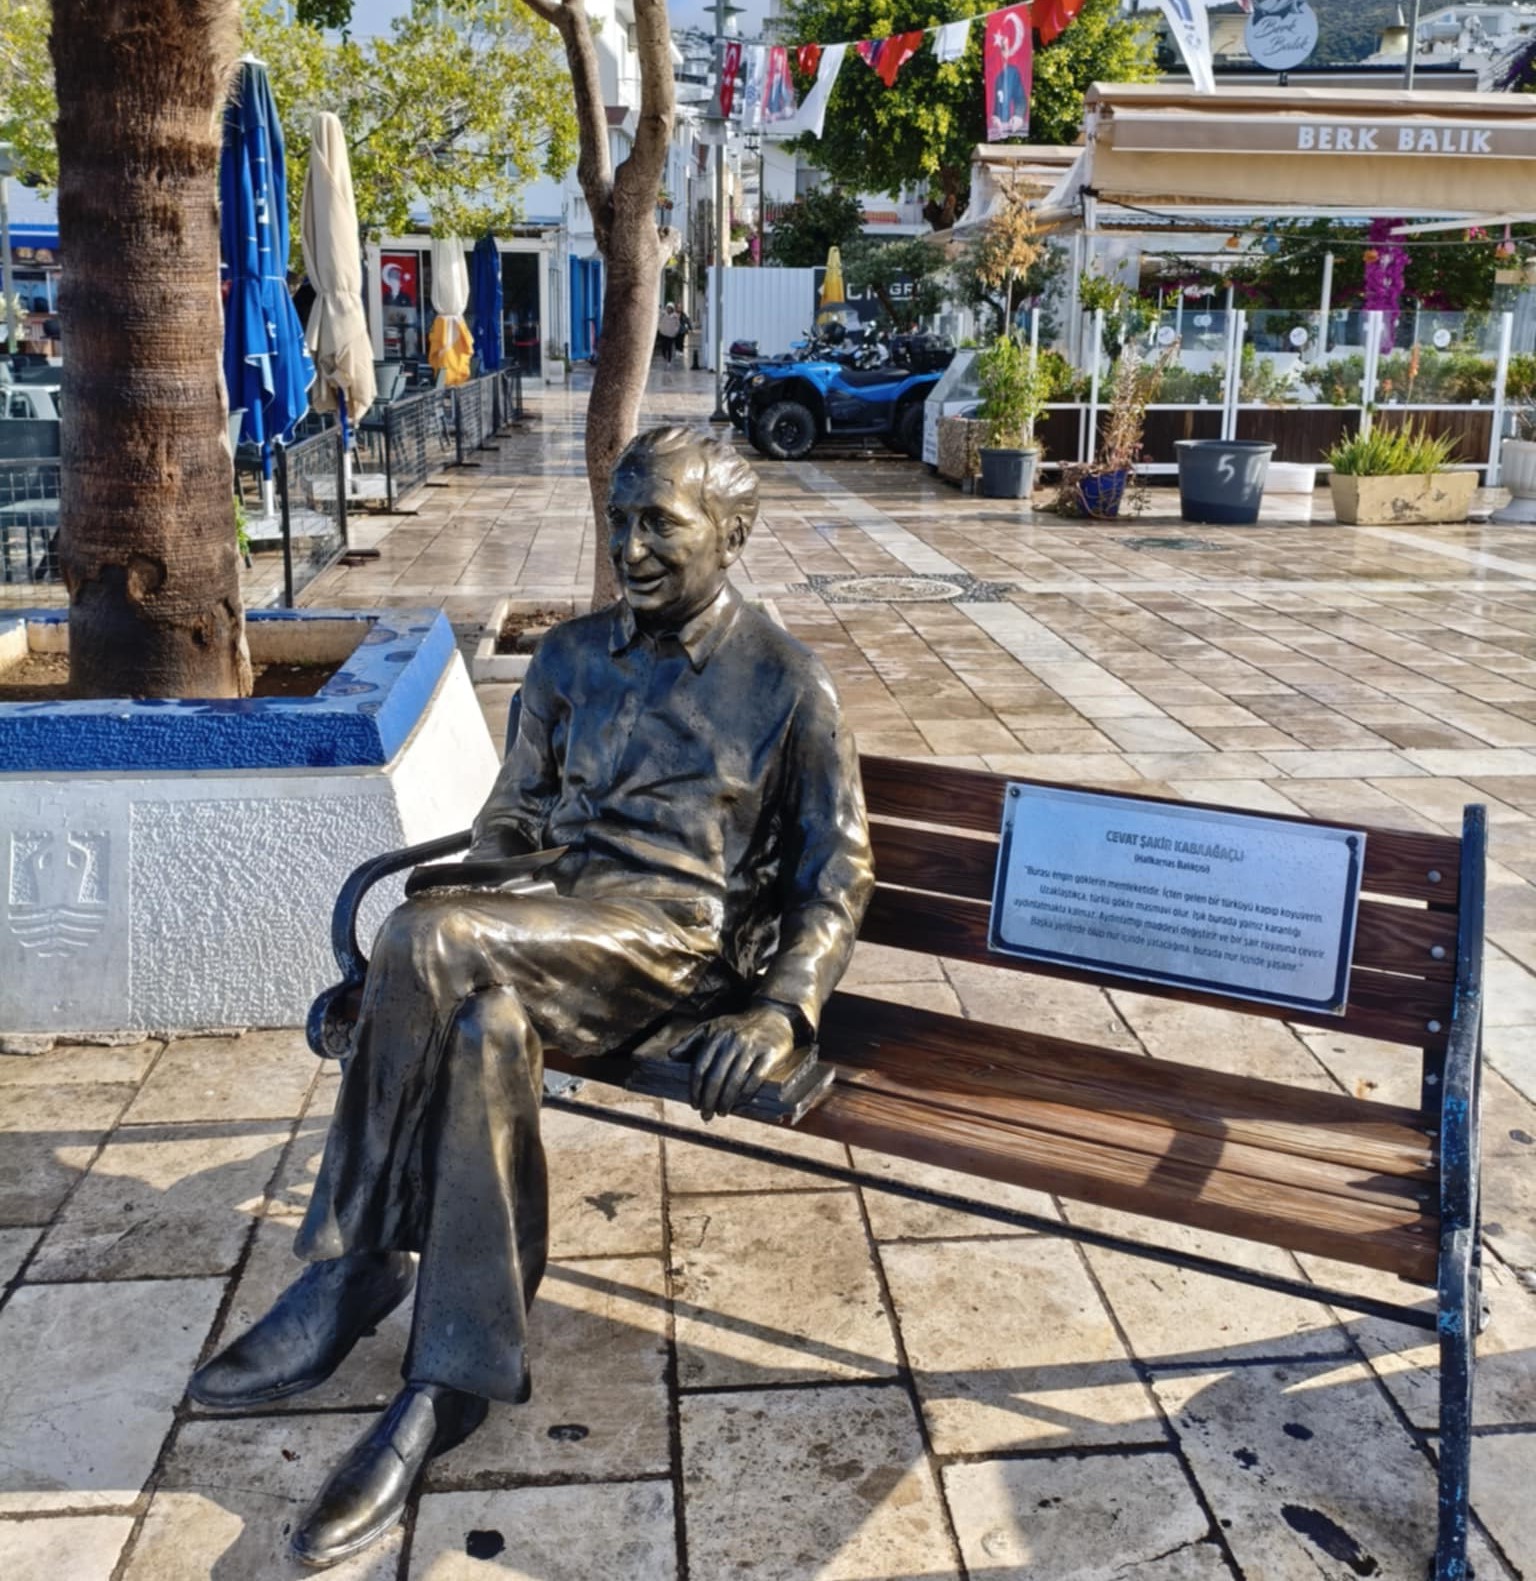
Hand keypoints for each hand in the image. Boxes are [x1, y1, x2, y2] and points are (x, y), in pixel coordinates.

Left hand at [672, 1004, 796, 1121]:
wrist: (774, 1014)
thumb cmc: (738, 1026)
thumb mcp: (713, 1027)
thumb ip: (691, 1041)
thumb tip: (672, 1055)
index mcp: (715, 1035)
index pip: (700, 1067)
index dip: (695, 1089)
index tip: (694, 1104)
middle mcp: (732, 1041)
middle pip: (715, 1078)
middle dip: (708, 1101)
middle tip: (706, 1116)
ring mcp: (751, 1047)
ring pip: (733, 1081)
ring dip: (725, 1102)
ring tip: (722, 1112)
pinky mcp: (769, 1054)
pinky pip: (754, 1080)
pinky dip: (744, 1095)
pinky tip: (739, 1104)